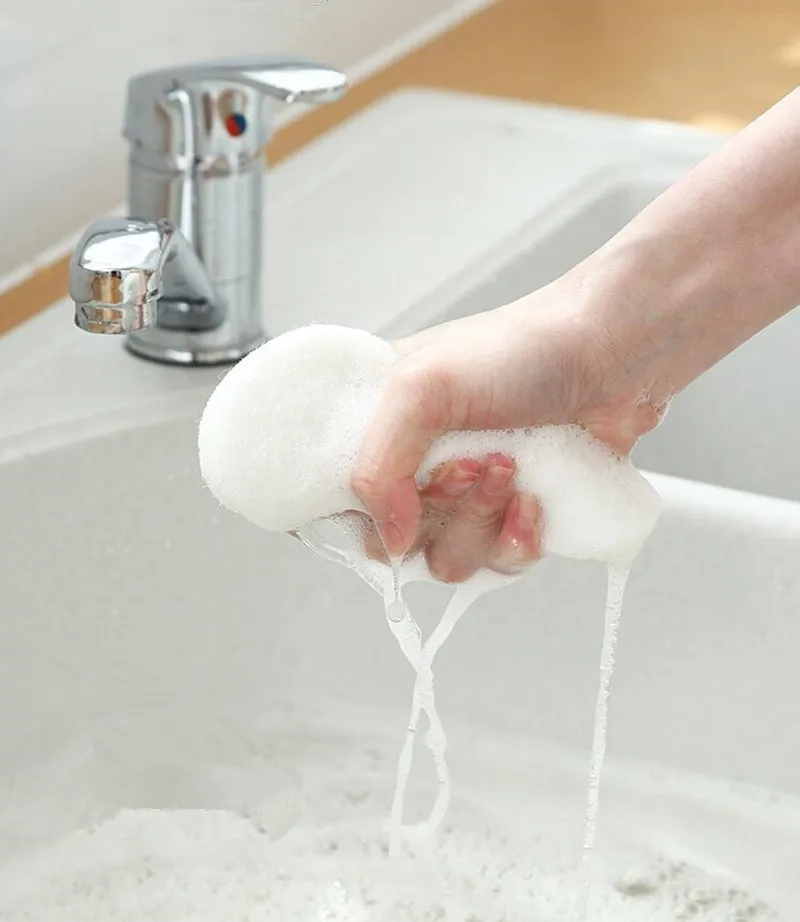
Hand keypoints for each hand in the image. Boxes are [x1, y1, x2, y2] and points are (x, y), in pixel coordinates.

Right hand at [352, 270, 665, 582]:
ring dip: (481, 522)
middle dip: (437, 512)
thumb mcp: (422, 390)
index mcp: (381, 427)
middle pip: (394, 541)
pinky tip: (536, 499)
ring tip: (511, 471)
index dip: (359, 512)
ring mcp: (469, 493)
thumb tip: (387, 539)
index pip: (336, 497)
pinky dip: (519, 538)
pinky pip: (499, 563)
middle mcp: (419, 463)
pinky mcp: (515, 514)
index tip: (394, 498)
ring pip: (447, 559)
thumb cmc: (522, 349)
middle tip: (469, 466)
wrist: (614, 353)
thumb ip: (378, 468)